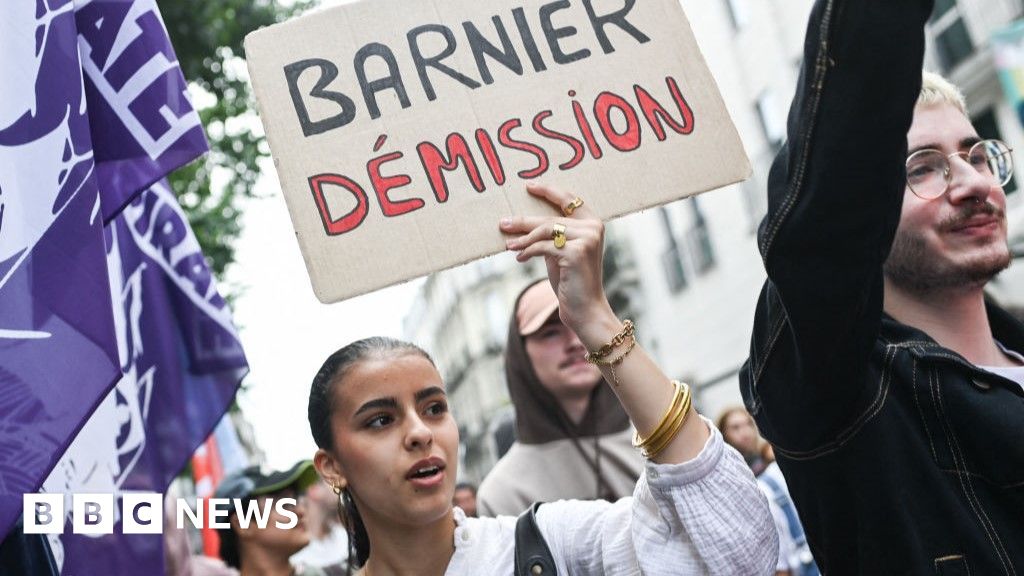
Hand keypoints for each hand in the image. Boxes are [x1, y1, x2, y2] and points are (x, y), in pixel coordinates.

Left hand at [499, 183, 618, 345]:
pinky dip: (527, 251)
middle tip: (503, 223)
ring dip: (522, 237)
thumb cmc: (572, 282)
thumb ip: (552, 236)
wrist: (585, 309)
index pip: (569, 200)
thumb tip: (522, 223)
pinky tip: (518, 257)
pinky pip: (542, 246)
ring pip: (544, 230)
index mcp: (593, 224)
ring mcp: (586, 239)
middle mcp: (593, 228)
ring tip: (508, 244)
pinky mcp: (575, 252)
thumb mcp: (561, 253)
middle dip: (524, 221)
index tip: (529, 186)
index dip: (549, 191)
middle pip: (550, 218)